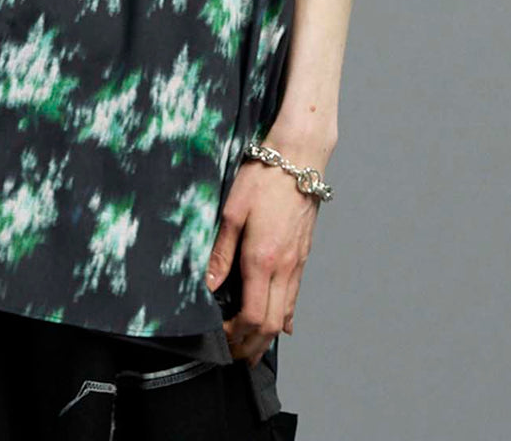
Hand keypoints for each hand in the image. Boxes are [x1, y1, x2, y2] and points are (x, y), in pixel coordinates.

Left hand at [205, 129, 330, 366]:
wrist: (299, 157)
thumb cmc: (263, 176)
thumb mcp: (232, 210)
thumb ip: (219, 252)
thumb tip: (206, 286)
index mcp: (262, 260)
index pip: (251, 317)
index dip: (234, 335)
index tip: (218, 336)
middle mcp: (284, 267)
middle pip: (270, 325)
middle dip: (251, 346)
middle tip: (233, 354)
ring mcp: (297, 262)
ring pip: (284, 314)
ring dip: (267, 337)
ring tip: (251, 348)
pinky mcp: (303, 254)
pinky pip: (295, 296)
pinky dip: (285, 317)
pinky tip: (280, 325)